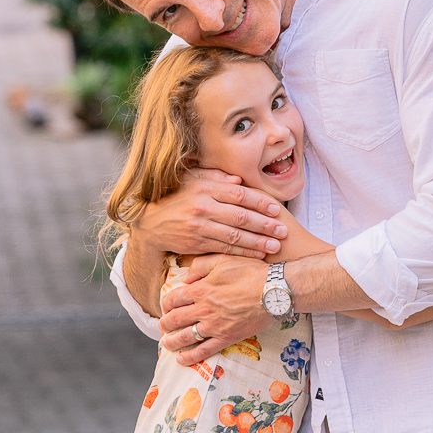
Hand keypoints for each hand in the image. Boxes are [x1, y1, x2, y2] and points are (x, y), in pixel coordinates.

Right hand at [137, 168, 287, 258]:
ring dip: (257, 242)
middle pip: (241, 216)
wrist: (149, 223)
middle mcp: (203, 207)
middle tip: (283, 231)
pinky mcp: (196, 244)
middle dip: (265, 224)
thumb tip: (239, 180)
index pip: (239, 195)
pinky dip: (242, 252)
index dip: (260, 202)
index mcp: (205, 189)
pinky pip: (224, 249)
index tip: (277, 209)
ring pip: (234, 235)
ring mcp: (199, 227)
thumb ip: (215, 177)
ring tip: (275, 246)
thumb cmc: (174, 198)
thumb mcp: (191, 180)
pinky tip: (257, 255)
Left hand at [160, 257, 270, 364]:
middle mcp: (203, 309)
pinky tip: (182, 359)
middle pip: (174, 319)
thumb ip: (200, 266)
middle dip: (165, 324)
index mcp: (200, 289)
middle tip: (164, 326)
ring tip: (168, 343)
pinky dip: (190, 357)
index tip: (166, 307)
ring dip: (172, 341)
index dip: (166, 304)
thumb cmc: (251, 273)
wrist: (274, 291)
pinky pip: (203, 351)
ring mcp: (214, 326)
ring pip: (184, 337)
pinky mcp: (226, 338)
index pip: (173, 299)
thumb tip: (186, 278)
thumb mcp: (223, 260)